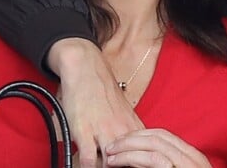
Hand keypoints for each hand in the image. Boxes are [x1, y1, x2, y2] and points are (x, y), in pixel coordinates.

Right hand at [48, 38, 143, 167]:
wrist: (87, 68)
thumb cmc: (102, 91)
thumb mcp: (122, 111)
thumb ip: (127, 132)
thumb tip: (130, 151)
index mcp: (134, 126)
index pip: (142, 155)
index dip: (137, 163)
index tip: (132, 164)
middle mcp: (122, 129)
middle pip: (128, 161)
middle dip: (121, 166)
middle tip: (114, 167)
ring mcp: (104, 130)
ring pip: (109, 164)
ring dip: (103, 167)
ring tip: (97, 166)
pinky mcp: (85, 131)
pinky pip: (88, 160)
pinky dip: (86, 166)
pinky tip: (83, 164)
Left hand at [105, 129, 212, 167]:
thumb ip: (166, 167)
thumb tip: (139, 161)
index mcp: (194, 157)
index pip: (164, 135)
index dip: (141, 135)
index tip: (122, 141)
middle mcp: (193, 157)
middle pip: (158, 137)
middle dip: (131, 138)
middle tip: (111, 146)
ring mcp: (188, 165)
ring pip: (154, 145)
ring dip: (128, 147)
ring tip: (110, 154)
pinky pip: (153, 160)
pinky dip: (132, 157)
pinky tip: (118, 162)